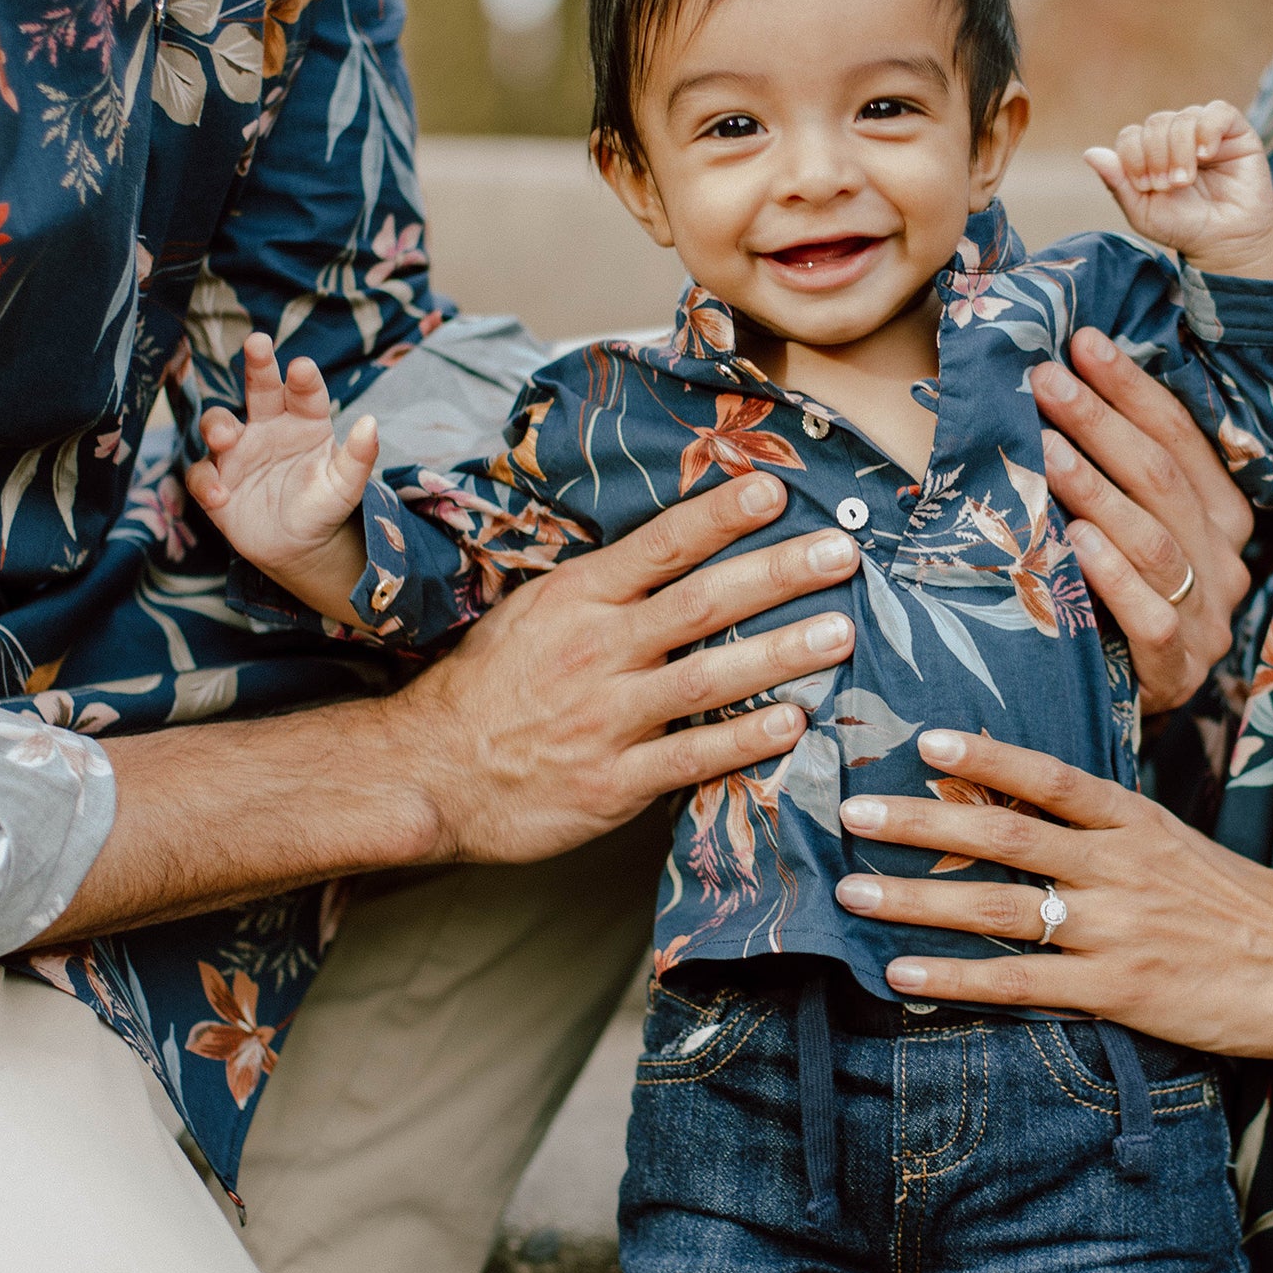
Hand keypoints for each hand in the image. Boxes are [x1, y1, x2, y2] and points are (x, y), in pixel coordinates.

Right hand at [186, 333, 374, 620]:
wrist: (298, 548)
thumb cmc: (324, 507)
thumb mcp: (346, 486)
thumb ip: (359, 457)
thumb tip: (371, 423)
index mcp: (305, 421)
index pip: (304, 393)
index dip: (303, 379)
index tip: (302, 367)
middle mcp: (269, 427)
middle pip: (259, 388)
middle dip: (257, 364)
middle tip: (258, 342)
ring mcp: (238, 451)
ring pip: (218, 423)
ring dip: (219, 426)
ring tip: (227, 439)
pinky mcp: (216, 480)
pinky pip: (201, 474)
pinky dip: (206, 482)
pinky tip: (220, 495)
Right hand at [393, 471, 860, 865]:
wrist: (430, 769)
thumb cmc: (491, 684)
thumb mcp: (536, 611)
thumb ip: (608, 585)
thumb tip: (685, 545)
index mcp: (578, 597)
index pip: (660, 545)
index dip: (719, 516)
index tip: (775, 489)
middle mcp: (596, 649)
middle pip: (701, 603)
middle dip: (777, 574)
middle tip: (842, 553)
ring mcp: (605, 717)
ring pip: (707, 679)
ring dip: (779, 653)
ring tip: (840, 633)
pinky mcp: (612, 782)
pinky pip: (691, 758)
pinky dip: (744, 741)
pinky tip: (794, 724)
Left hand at [831, 728, 1272, 1057]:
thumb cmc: (1244, 907)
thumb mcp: (1181, 845)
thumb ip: (1113, 829)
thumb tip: (1038, 809)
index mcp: (1137, 821)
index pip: (1050, 777)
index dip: (986, 757)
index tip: (924, 739)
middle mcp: (1120, 866)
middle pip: (1004, 835)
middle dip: (921, 822)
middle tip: (852, 808)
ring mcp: (1117, 929)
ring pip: (999, 907)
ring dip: (917, 899)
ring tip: (852, 890)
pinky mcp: (1118, 991)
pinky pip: (1020, 983)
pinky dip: (955, 980)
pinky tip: (901, 976)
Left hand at [1030, 330, 1252, 714]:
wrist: (1124, 704)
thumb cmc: (1114, 597)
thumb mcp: (1126, 526)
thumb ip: (1114, 469)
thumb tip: (1060, 374)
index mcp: (1221, 516)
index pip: (1180, 437)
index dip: (1131, 388)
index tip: (1081, 341)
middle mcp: (1224, 563)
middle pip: (1163, 480)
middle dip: (1100, 424)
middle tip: (1044, 382)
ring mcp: (1206, 620)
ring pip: (1155, 544)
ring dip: (1096, 492)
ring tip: (1046, 451)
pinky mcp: (1177, 673)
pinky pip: (1150, 619)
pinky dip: (1112, 578)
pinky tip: (1074, 542)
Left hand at [1084, 100, 1272, 280]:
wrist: (1226, 242)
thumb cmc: (1184, 227)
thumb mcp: (1143, 212)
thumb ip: (1117, 183)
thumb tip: (1090, 153)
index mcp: (1150, 153)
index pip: (1131, 135)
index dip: (1133, 157)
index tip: (1147, 187)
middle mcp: (1176, 137)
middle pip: (1155, 123)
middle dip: (1156, 155)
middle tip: (1168, 185)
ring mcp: (1205, 132)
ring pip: (1183, 117)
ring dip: (1179, 149)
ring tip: (1185, 179)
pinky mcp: (1236, 133)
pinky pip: (1218, 112)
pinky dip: (1207, 130)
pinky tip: (1206, 154)